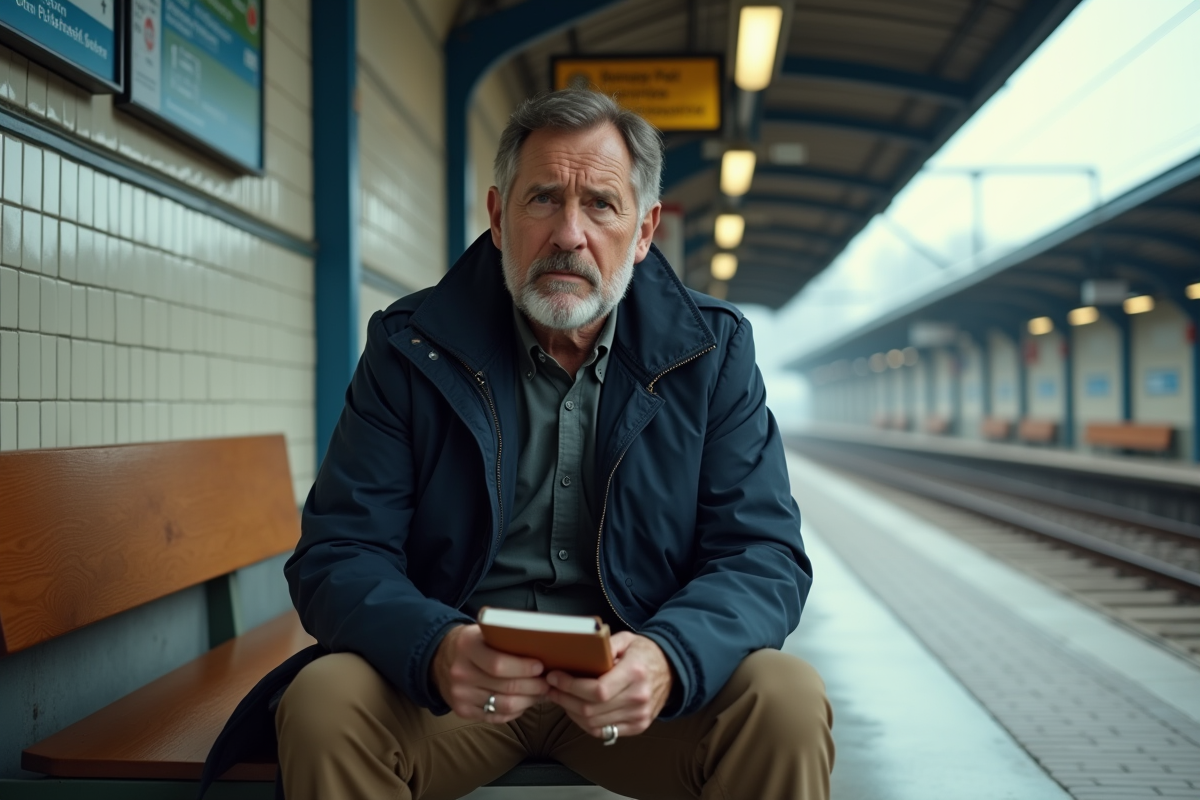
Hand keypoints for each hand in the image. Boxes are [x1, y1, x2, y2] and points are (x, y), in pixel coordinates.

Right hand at [431, 624, 548, 722]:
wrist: (437, 658)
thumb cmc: (471, 642)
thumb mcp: (482, 631)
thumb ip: (505, 637)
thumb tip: (541, 648)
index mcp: (467, 647)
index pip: (498, 664)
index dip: (523, 668)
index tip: (540, 666)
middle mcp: (460, 673)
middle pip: (506, 687)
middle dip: (533, 687)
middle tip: (548, 683)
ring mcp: (460, 695)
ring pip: (505, 706)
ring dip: (529, 701)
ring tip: (540, 693)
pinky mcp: (462, 711)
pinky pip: (496, 717)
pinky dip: (515, 712)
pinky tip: (524, 703)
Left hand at [545, 632, 672, 739]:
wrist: (672, 670)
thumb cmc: (644, 653)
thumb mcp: (627, 640)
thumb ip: (605, 644)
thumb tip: (579, 650)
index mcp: (635, 672)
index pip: (597, 690)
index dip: (571, 686)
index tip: (555, 677)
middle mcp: (639, 697)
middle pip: (591, 709)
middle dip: (565, 698)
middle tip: (551, 687)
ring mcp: (640, 715)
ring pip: (594, 724)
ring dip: (571, 712)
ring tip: (561, 697)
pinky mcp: (638, 726)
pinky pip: (604, 731)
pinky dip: (585, 723)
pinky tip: (577, 710)